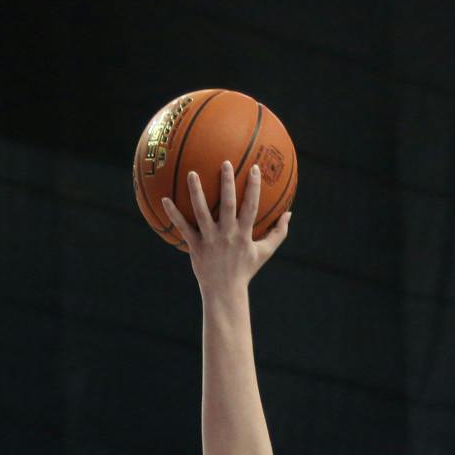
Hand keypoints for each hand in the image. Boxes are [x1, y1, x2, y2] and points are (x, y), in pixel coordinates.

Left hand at [160, 161, 290, 294]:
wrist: (225, 292)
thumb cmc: (245, 269)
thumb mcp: (265, 252)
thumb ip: (278, 232)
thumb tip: (289, 213)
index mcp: (244, 234)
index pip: (251, 207)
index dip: (253, 187)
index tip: (254, 168)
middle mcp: (227, 235)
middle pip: (228, 205)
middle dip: (227, 183)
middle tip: (224, 162)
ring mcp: (210, 240)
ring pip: (202, 213)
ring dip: (196, 193)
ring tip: (192, 173)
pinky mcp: (195, 246)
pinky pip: (183, 228)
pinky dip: (173, 214)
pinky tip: (164, 198)